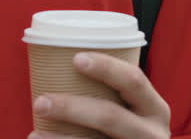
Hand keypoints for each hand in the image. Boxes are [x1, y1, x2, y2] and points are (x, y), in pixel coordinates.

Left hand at [29, 52, 170, 138]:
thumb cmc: (129, 129)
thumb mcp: (134, 111)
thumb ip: (113, 94)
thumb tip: (61, 62)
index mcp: (155, 109)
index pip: (134, 80)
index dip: (107, 67)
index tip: (76, 58)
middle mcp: (152, 133)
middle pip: (110, 117)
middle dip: (71, 108)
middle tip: (40, 102)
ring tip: (34, 134)